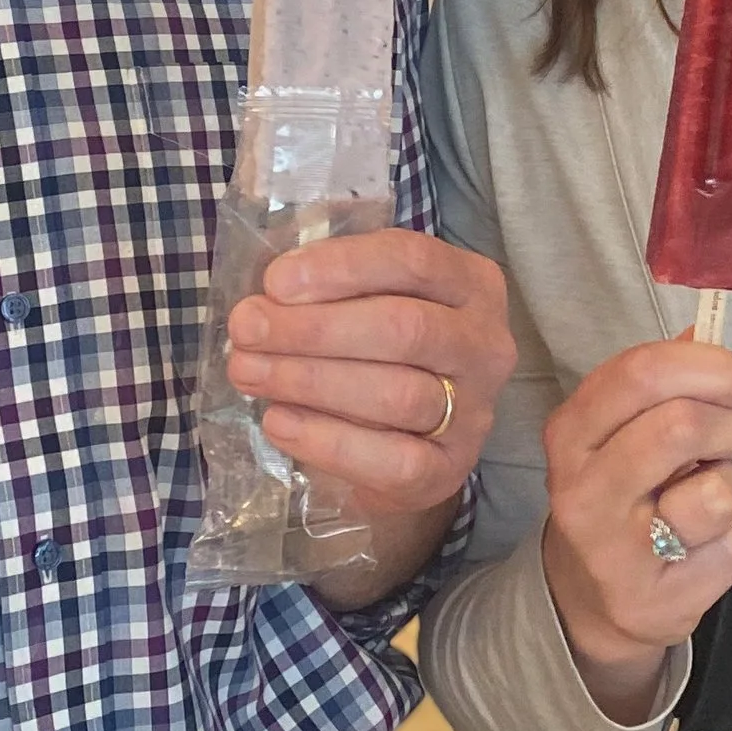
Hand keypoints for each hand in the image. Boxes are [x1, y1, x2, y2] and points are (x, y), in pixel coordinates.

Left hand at [226, 228, 513, 593]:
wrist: (406, 445)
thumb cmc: (378, 351)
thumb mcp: (367, 300)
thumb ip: (328, 285)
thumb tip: (266, 298)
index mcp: (471, 283)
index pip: (412, 260)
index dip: (341, 267)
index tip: (275, 283)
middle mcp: (485, 344)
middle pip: (404, 328)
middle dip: (314, 329)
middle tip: (246, 331)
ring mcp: (476, 413)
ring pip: (398, 394)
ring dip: (311, 381)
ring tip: (249, 372)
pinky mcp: (450, 470)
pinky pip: (393, 460)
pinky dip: (327, 441)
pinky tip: (278, 421)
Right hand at [540, 334, 731, 722]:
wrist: (588, 603)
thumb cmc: (618, 501)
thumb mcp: (618, 435)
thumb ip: (657, 385)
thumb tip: (704, 330)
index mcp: (570, 434)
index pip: (640, 372)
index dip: (707, 365)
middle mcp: (582, 491)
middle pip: (682, 425)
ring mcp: (613, 551)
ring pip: (715, 491)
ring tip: (706, 498)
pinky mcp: (653, 599)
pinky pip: (727, 548)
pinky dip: (728, 542)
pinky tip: (696, 550)